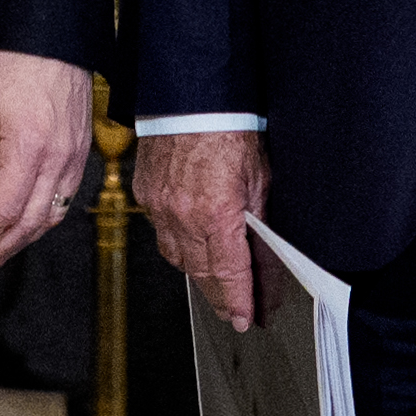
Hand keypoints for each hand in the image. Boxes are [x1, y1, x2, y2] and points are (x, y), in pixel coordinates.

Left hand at [0, 49, 95, 273]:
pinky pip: (63, 201)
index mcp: (28, 147)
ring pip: (50, 218)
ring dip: (20, 242)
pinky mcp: (81, 155)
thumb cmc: (13, 66)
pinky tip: (22, 228)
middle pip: (28, 224)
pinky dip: (41, 222)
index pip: (3, 210)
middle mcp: (57, 159)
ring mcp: (74, 159)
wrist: (54, 39)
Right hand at [130, 127, 267, 327]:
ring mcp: (160, 206)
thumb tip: (269, 268)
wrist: (192, 96)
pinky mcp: (146, 195)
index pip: (229, 273)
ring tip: (215, 283)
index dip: (238, 301)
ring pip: (178, 259)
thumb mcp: (260, 181)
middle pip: (202, 273)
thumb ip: (261, 229)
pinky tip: (191, 247)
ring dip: (198, 274)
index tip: (243, 319)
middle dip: (219, 296)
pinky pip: (161, 234)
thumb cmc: (230, 129)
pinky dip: (177, 246)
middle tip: (232, 310)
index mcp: (216, 212)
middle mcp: (183, 215)